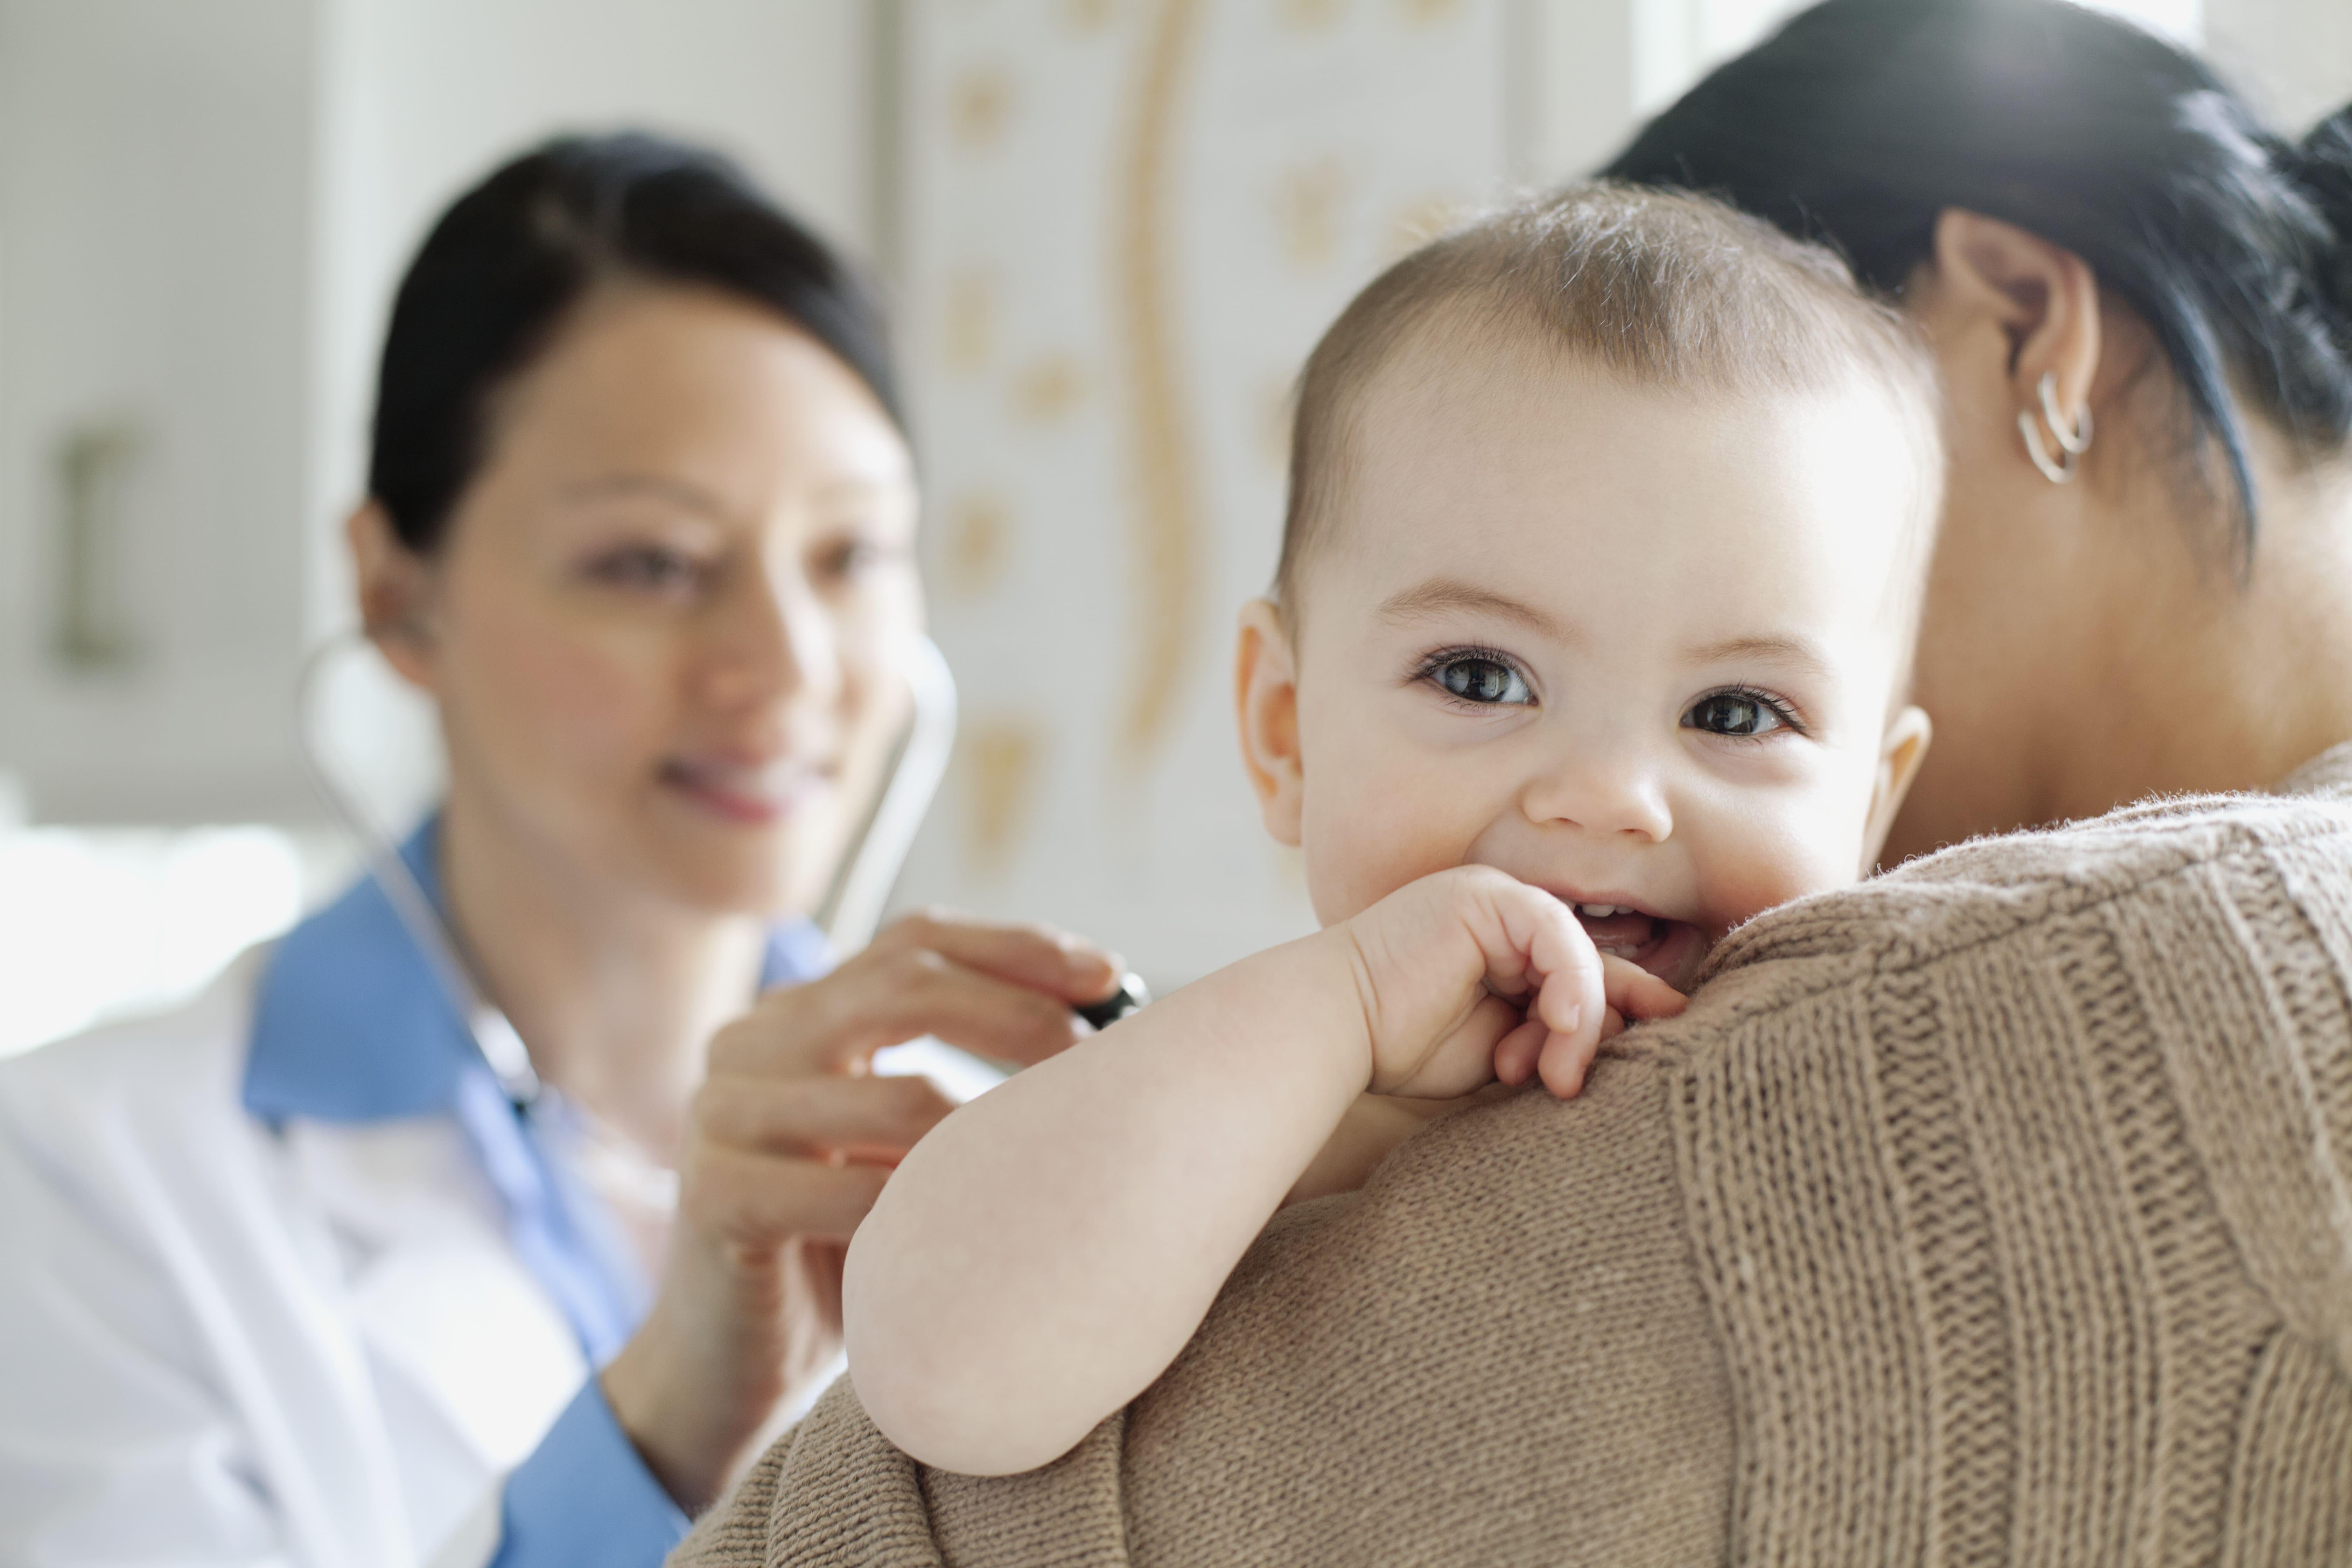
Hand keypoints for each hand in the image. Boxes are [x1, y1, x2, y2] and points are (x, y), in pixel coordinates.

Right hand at [599, 910, 1120, 1512]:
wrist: (730, 1366)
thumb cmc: (844, 1246)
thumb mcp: (901, 1141)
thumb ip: (954, 1074)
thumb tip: (1100, 1015)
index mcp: (797, 1012)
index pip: (914, 941)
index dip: (1016, 948)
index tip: (1108, 976)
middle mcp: (750, 1042)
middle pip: (904, 986)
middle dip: (1017, 1015)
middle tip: (1090, 1062)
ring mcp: (722, 1114)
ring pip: (895, 1095)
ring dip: (984, 1133)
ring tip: (1039, 1166)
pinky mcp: (716, 1195)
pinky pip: (852, 1192)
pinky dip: (922, 1210)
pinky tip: (957, 1239)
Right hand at [1332, 865, 1685, 1101]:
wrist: (1336, 1032)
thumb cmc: (1403, 1052)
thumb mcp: (1501, 1053)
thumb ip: (1553, 1041)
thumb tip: (1627, 1039)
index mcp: (1508, 957)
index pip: (1587, 980)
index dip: (1629, 1013)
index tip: (1668, 1048)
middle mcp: (1507, 923)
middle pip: (1592, 968)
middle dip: (1603, 1030)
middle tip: (1580, 1083)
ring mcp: (1496, 903)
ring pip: (1579, 958)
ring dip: (1578, 1025)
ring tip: (1553, 1078)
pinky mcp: (1486, 897)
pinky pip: (1555, 934)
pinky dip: (1570, 983)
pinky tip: (1559, 1025)